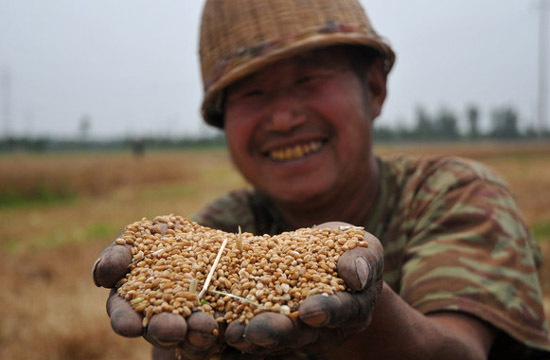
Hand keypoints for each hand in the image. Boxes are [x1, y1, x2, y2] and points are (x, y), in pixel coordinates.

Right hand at [93, 241, 223, 358]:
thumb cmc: (165, 235)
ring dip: (195, 333)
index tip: (130, 326)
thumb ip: (121, 252)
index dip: (125, 320)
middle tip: (172, 330)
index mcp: (133, 299)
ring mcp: (188, 322)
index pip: (124, 313)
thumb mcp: (145, 234)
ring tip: (205, 327)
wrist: (208, 239)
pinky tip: (226, 326)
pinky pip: (218, 329)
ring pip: (190, 334)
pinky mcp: (216, 321)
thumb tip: (103, 272)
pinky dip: (223, 327)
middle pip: (157, 329)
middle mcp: (159, 317)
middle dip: (163, 330)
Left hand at [223, 222, 383, 357]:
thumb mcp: (364, 249)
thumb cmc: (349, 252)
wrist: (331, 263)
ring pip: (275, 340)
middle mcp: (326, 328)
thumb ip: (362, 260)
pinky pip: (256, 337)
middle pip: (302, 333)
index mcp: (352, 308)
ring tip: (232, 335)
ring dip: (252, 339)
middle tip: (256, 331)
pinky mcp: (275, 331)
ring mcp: (300, 334)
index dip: (327, 311)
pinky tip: (217, 335)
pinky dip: (238, 337)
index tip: (310, 311)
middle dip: (278, 332)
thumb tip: (355, 275)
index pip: (341, 311)